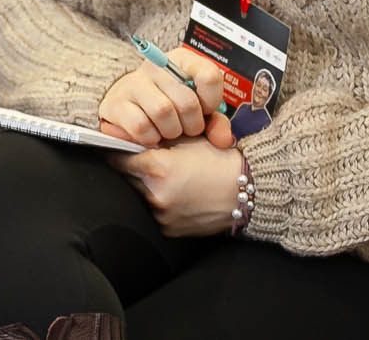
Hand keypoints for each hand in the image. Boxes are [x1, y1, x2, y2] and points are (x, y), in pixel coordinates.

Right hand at [98, 45, 236, 148]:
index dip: (211, 101)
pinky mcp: (117, 103)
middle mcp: (156, 66)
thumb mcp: (197, 109)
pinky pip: (141, 126)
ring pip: (163, 112)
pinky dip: (151, 138)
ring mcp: (133, 82)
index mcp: (181, 60)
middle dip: (192, 125)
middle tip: (187, 128)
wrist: (129, 105)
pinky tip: (152, 134)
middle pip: (187, 101)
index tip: (205, 110)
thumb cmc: (170, 105)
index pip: (209, 76)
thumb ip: (216, 123)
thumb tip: (223, 140)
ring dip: (171, 131)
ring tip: (169, 131)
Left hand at [109, 139, 247, 236]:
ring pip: (138, 196)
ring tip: (163, 177)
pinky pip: (153, 212)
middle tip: (141, 160)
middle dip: (130, 169)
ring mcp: (161, 216)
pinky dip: (157, 202)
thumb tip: (130, 138)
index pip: (117, 158)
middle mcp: (155, 196)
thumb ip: (155, 139)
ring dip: (143, 186)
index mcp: (156, 169)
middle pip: (125, 179)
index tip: (116, 146)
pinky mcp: (170, 230)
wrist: (251, 192)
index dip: (116, 149)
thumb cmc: (220, 161)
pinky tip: (174, 192)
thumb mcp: (186, 140)